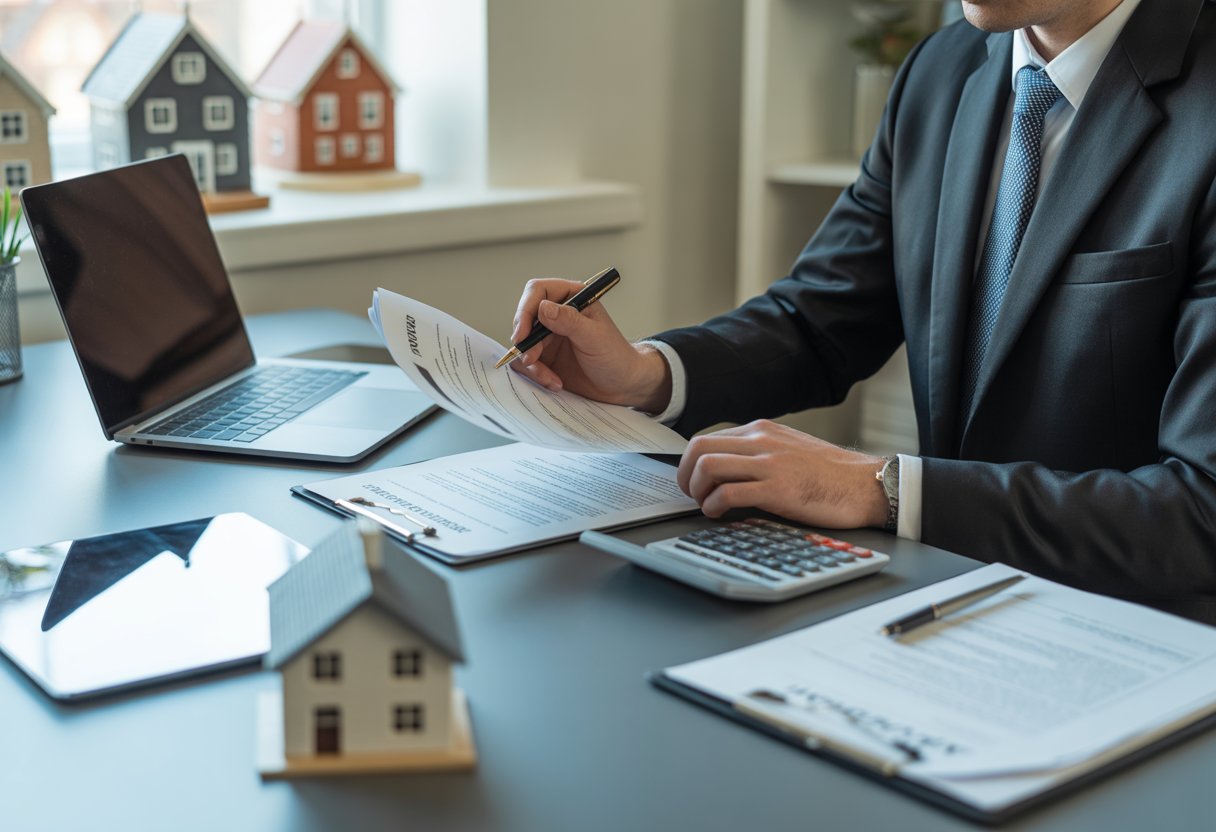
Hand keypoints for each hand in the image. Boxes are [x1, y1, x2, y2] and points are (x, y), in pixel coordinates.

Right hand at [508, 278, 671, 411]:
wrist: (621, 385)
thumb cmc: (616, 356)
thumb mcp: (595, 337)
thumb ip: (570, 321)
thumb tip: (543, 308)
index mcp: (571, 298)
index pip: (538, 292)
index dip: (525, 310)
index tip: (523, 333)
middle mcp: (557, 314)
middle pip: (524, 319)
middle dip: (526, 342)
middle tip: (531, 360)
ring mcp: (549, 336)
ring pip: (523, 343)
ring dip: (531, 363)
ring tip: (550, 377)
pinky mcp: (545, 357)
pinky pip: (527, 363)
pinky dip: (537, 374)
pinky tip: (555, 382)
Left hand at [678, 420, 889, 529]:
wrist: (864, 484)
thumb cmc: (829, 473)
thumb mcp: (788, 448)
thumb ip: (758, 452)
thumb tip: (727, 469)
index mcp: (762, 430)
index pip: (708, 439)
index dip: (691, 463)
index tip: (693, 481)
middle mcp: (761, 440)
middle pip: (699, 448)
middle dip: (685, 474)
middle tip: (691, 494)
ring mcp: (769, 464)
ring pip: (708, 467)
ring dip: (697, 490)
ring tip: (706, 505)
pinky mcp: (777, 489)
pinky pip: (729, 493)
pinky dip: (715, 506)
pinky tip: (720, 514)